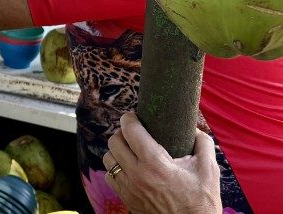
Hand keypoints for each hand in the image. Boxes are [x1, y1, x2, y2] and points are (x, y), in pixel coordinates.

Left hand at [102, 112, 221, 213]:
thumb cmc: (201, 201)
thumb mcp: (209, 169)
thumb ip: (202, 143)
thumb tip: (194, 128)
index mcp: (155, 164)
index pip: (130, 131)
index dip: (129, 119)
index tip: (132, 116)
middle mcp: (136, 175)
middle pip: (114, 142)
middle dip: (122, 133)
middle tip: (132, 132)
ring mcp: (128, 188)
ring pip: (108, 159)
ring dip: (116, 151)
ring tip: (129, 149)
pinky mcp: (126, 199)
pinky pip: (109, 176)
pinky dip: (115, 168)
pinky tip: (128, 167)